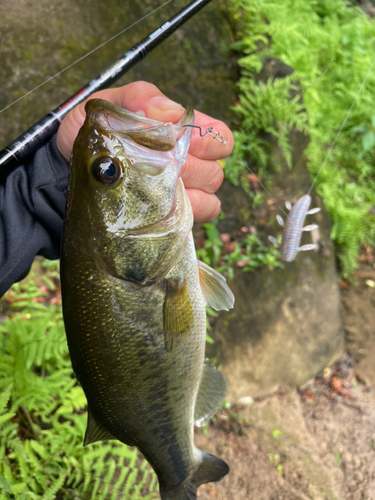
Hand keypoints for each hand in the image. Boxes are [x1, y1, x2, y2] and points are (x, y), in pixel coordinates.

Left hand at [56, 82, 232, 222]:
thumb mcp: (107, 108)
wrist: (69, 175)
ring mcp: (188, 191)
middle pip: (213, 168)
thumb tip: (173, 114)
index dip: (209, 141)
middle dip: (188, 167)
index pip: (219, 136)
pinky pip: (203, 212)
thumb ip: (140, 100)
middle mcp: (190, 161)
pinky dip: (188, 210)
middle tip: (155, 166)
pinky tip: (161, 207)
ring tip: (151, 187)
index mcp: (180, 132)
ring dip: (185, 190)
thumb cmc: (94, 138)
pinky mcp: (179, 216)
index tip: (183, 143)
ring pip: (210, 190)